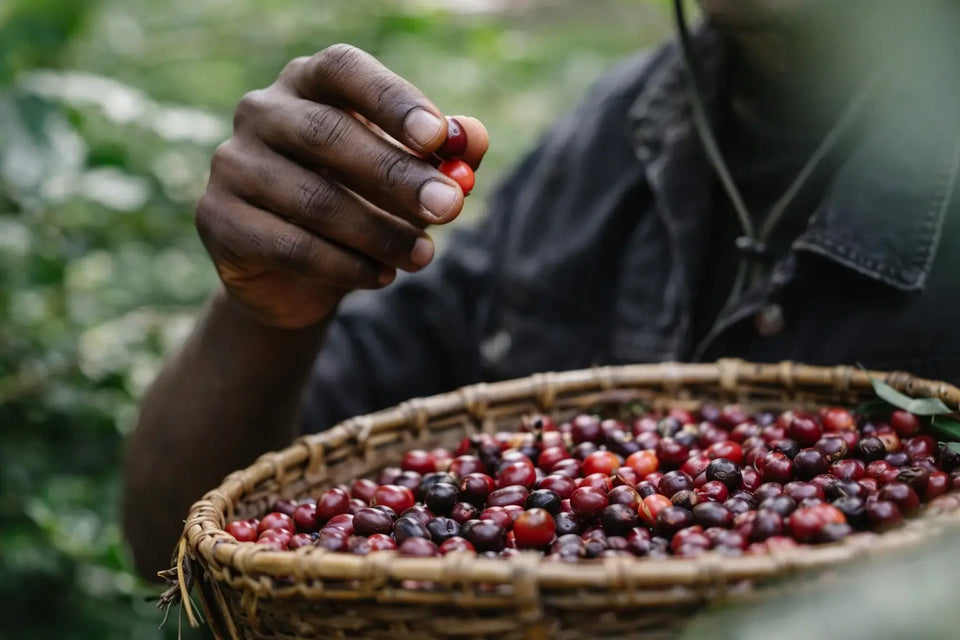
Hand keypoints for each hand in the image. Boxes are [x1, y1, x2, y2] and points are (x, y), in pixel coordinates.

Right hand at [196, 44, 488, 327]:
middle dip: (396, 175)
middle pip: (327, 134)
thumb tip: (473, 139)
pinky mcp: (217, 218)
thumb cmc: (360, 203)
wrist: (295, 272)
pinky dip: (345, 265)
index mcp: (308, 82)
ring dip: (379, 232)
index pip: (344, 71)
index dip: (391, 101)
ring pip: (313, 199)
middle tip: (449, 207)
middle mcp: (261, 111)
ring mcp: (232, 163)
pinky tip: (382, 277)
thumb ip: (439, 155)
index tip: (438, 137)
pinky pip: (290, 245)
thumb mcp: (405, 177)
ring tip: (424, 256)